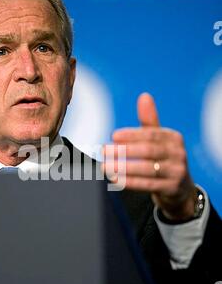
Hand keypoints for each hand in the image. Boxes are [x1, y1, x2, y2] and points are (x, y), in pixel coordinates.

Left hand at [103, 92, 196, 220]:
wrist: (180, 188)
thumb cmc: (164, 158)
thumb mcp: (159, 139)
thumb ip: (149, 121)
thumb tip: (144, 96)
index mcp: (174, 138)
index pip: (151, 134)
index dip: (132, 135)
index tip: (113, 136)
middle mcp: (178, 153)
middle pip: (149, 151)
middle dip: (125, 151)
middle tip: (104, 150)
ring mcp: (177, 171)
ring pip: (148, 169)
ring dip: (124, 168)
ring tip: (106, 167)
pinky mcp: (172, 188)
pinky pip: (149, 184)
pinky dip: (131, 182)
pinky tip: (116, 180)